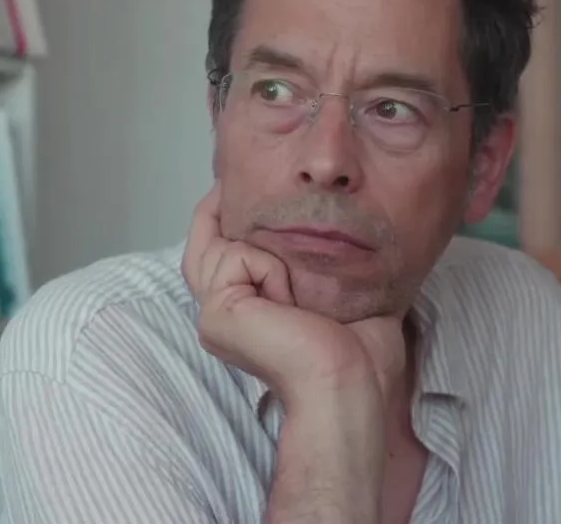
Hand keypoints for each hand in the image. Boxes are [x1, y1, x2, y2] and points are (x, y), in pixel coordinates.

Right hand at [181, 184, 403, 406]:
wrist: (353, 382)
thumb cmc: (359, 352)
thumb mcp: (342, 291)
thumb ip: (324, 265)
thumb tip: (338, 230)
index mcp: (251, 315)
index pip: (221, 257)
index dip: (224, 220)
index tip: (240, 188)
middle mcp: (226, 315)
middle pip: (201, 247)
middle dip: (214, 208)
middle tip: (231, 178)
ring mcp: (215, 315)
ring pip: (219, 243)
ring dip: (261, 243)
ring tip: (292, 281)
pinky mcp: (217, 313)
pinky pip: (236, 256)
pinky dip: (269, 266)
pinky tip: (287, 299)